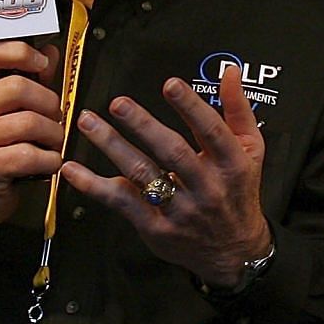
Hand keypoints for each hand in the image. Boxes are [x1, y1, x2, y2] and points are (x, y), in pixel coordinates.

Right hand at [0, 40, 64, 270]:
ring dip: (54, 136)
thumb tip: (49, 50)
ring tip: (52, 145)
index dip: (19, 52)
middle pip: (18, 88)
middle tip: (55, 120)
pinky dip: (50, 161)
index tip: (42, 63)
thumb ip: (30, 82)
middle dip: (50, 104)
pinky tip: (47, 165)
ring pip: (30, 123)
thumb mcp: (6, 114)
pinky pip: (30, 155)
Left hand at [62, 63, 270, 285]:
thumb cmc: (238, 191)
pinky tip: (72, 169)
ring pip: (142, 174)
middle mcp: (206, 187)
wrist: (234, 251)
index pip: (212, 132)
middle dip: (143, 126)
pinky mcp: (155, 227)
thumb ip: (237, 110)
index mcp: (230, 165)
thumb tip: (229, 72)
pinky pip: (121, 203)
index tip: (170, 85)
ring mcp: (179, 210)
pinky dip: (94, 186)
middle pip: (172, 152)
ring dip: (112, 146)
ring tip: (89, 122)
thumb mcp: (250, 151)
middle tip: (118, 103)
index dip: (191, 107)